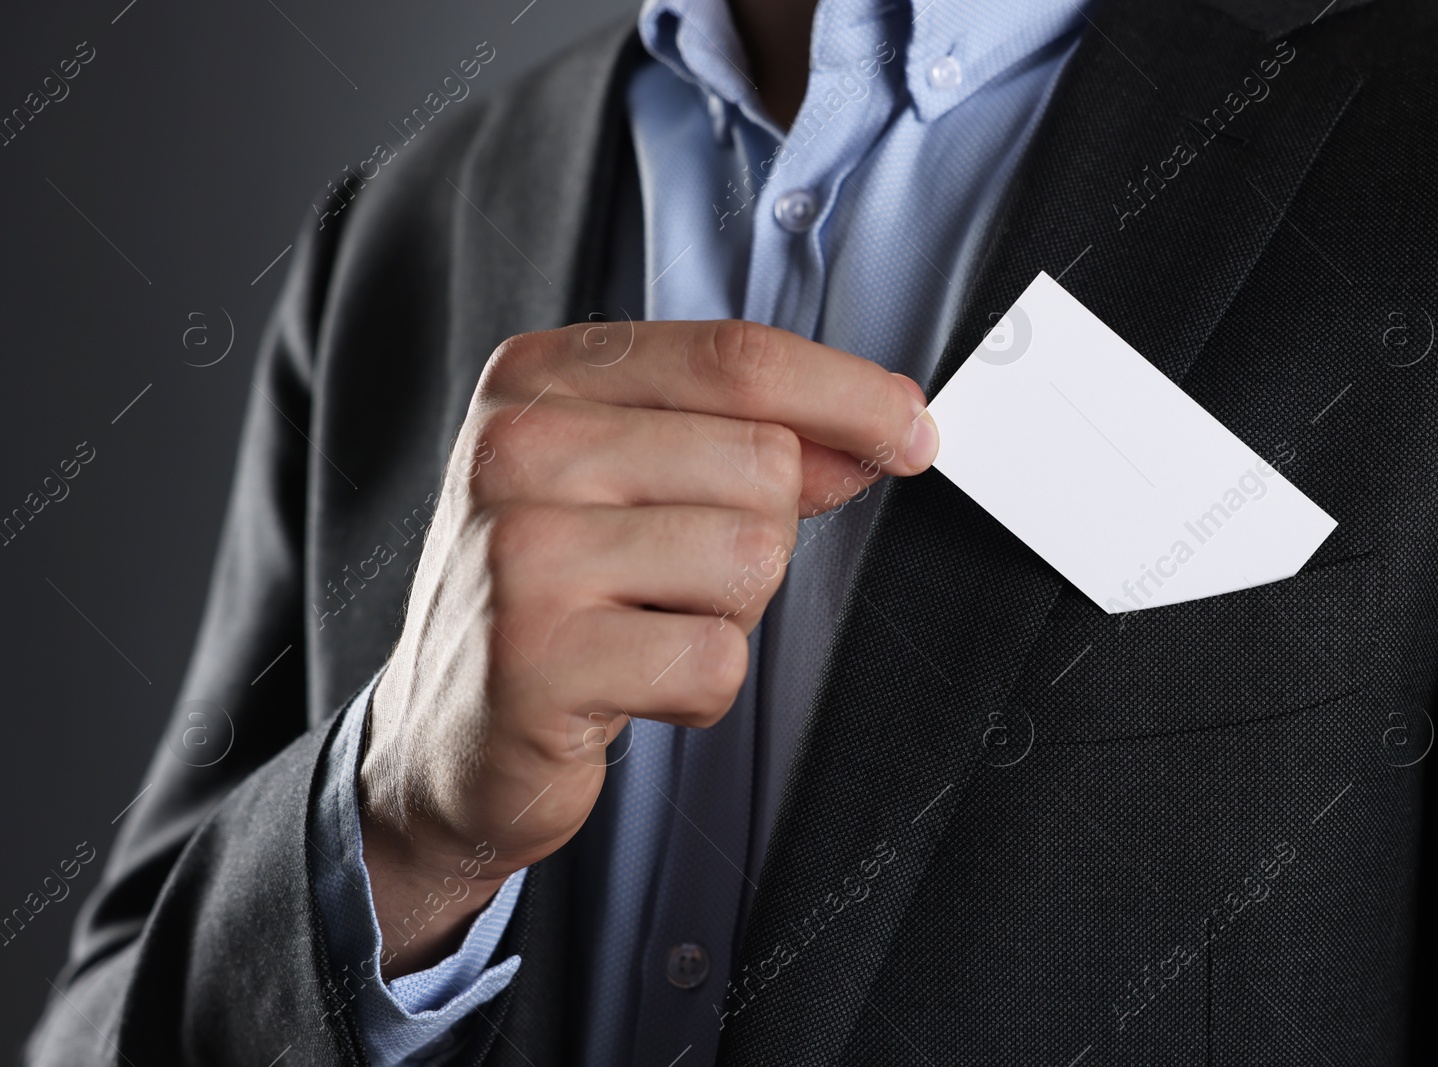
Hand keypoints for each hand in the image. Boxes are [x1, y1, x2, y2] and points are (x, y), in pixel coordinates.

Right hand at [358, 319, 937, 974]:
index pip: (737, 357)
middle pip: (762, 461)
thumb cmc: (553, 596)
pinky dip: (698, 690)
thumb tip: (884, 432)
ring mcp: (519, 552)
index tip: (910, 429)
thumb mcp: (633, 483)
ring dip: (727, 613)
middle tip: (671, 578)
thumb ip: (748, 442)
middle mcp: (517, 448)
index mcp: (540, 378)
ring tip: (640, 627)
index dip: (849, 395)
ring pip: (751, 557)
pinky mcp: (537, 660)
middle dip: (758, 534)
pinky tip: (626, 686)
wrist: (445, 736)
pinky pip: (716, 657)